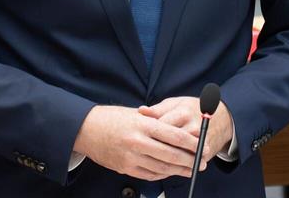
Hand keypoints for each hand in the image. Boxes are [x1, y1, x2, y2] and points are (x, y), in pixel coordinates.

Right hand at [73, 105, 200, 180]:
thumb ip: (156, 122)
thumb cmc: (111, 118)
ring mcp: (131, 157)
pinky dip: (162, 174)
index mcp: (142, 124)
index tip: (203, 146)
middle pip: (171, 154)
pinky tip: (170, 171)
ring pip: (161, 167)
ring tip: (191, 170)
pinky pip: (149, 174)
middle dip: (190, 160)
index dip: (192, 143)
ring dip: (179, 170)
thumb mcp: (135, 114)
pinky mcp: (125, 168)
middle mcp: (137, 141)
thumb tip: (179, 131)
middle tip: (202, 163)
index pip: (174, 135)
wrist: (85, 129)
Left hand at [138, 96, 233, 164]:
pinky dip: (175, 165)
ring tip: (151, 157)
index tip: (139, 135)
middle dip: (153, 147)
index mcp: (183, 113)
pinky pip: (186, 163)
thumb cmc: (193, 108)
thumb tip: (141, 111)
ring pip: (176, 156)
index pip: (160, 127)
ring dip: (163, 158)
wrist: (221, 118)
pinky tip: (165, 163)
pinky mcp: (204, 154)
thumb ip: (158, 109)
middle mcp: (192, 128)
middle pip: (167, 144)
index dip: (147, 133)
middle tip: (143, 149)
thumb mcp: (175, 103)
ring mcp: (199, 143)